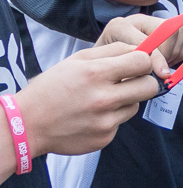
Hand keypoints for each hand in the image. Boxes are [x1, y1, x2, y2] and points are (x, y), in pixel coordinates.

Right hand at [12, 43, 160, 158]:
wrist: (27, 124)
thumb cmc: (53, 87)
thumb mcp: (77, 60)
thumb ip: (113, 51)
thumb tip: (143, 49)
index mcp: (96, 74)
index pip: (144, 62)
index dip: (144, 61)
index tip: (137, 64)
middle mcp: (103, 99)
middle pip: (150, 87)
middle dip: (144, 81)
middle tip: (129, 82)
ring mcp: (105, 122)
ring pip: (136, 105)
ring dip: (126, 100)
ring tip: (102, 100)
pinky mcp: (104, 138)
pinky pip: (121, 122)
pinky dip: (111, 118)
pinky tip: (92, 116)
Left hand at [97, 14, 182, 76]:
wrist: (104, 60)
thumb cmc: (106, 67)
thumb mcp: (111, 71)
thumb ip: (128, 72)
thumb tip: (153, 79)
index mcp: (119, 27)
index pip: (146, 41)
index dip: (157, 60)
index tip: (162, 76)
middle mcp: (137, 19)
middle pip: (169, 30)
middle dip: (168, 55)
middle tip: (159, 71)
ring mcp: (153, 20)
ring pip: (180, 31)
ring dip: (175, 54)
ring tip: (160, 67)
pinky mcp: (166, 24)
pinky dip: (180, 52)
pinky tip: (165, 61)